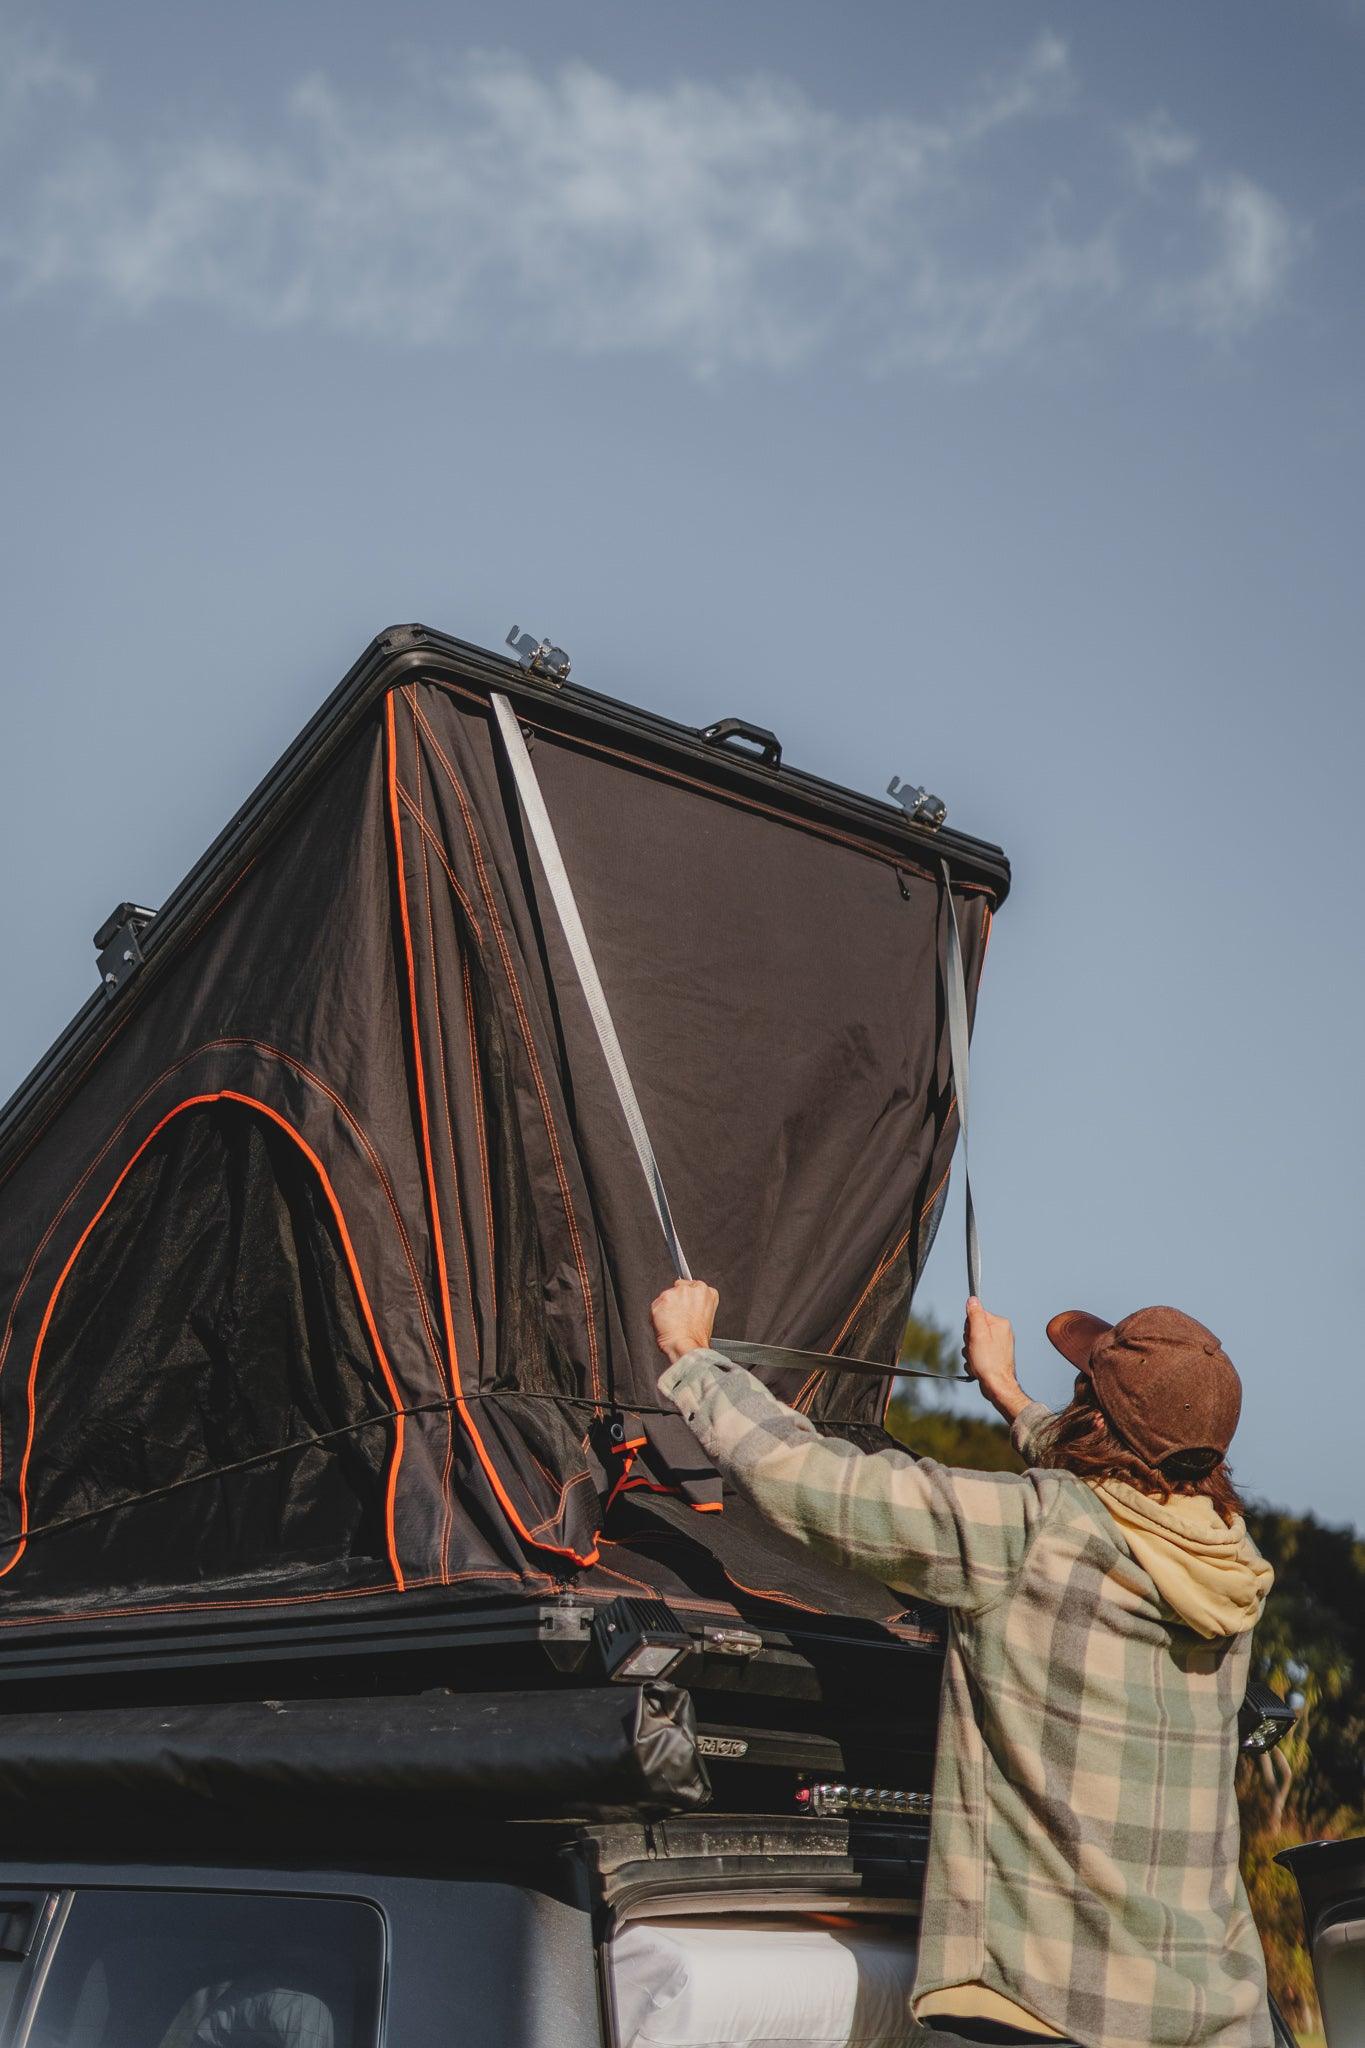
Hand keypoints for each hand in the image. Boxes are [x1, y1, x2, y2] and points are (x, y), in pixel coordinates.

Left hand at [651, 1279, 719, 1365]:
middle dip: (677, 1301)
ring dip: (666, 1307)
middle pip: (679, 1288)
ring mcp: (677, 1292)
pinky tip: (665, 1323)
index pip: (694, 1286)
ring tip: (672, 1323)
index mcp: (707, 1292)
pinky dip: (657, 1314)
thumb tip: (688, 1304)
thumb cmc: (696, 1338)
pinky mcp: (664, 1298)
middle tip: (679, 1317)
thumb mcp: (707, 1317)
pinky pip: (656, 1305)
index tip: (686, 1307)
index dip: (688, 1299)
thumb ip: (698, 1304)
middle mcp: (693, 1289)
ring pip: (667, 1296)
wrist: (685, 1345)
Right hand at [962, 1297, 1029, 1422]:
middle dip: (970, 1341)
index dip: (970, 1328)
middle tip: (975, 1351)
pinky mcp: (995, 1356)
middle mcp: (1002, 1332)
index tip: (973, 1338)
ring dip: (971, 1352)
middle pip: (974, 1329)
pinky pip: (978, 1353)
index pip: (976, 1315)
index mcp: (1000, 1323)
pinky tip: (979, 1366)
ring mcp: (999, 1345)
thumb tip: (972, 1299)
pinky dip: (975, 1360)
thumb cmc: (989, 1362)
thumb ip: (975, 1315)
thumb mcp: (978, 1335)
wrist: (997, 1386)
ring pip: (974, 1342)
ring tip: (977, 1361)